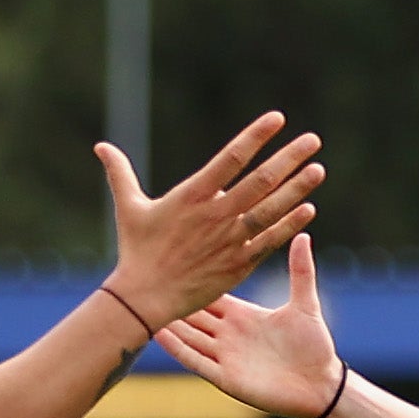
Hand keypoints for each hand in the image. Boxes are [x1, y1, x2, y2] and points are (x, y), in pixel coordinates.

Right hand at [97, 111, 322, 329]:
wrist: (145, 298)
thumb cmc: (137, 251)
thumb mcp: (129, 208)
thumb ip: (120, 173)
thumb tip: (100, 146)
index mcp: (193, 195)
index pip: (231, 158)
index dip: (256, 136)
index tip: (277, 119)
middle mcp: (216, 214)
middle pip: (260, 181)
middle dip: (289, 158)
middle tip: (313, 140)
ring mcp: (230, 240)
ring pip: (271, 209)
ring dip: (297, 188)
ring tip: (318, 170)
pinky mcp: (238, 264)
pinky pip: (270, 241)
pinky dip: (290, 225)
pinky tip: (309, 209)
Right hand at [157, 233, 347, 417]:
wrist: (320, 385)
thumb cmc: (314, 346)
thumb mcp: (305, 303)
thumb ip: (300, 271)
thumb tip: (303, 236)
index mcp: (243, 316)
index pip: (210, 295)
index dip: (194, 279)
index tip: (175, 258)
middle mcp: (229, 335)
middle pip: (193, 315)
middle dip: (173, 299)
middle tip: (148, 278)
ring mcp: (224, 357)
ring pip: (188, 336)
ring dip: (168, 322)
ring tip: (143, 303)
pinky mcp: (225, 377)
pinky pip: (195, 360)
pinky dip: (176, 348)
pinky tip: (159, 333)